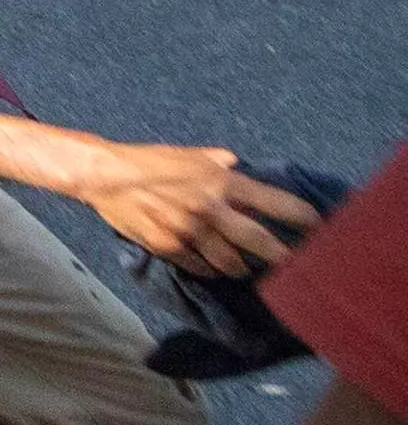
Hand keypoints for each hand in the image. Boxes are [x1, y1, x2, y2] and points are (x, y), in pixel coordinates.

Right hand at [73, 143, 315, 277]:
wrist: (103, 176)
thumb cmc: (147, 160)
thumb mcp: (187, 154)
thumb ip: (216, 162)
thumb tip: (237, 165)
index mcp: (221, 181)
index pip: (276, 204)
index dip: (304, 219)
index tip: (320, 230)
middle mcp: (212, 208)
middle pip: (261, 243)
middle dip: (283, 258)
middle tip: (295, 267)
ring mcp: (191, 232)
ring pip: (231, 263)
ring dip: (243, 268)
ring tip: (248, 270)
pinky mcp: (170, 247)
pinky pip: (200, 267)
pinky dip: (209, 270)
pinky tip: (212, 269)